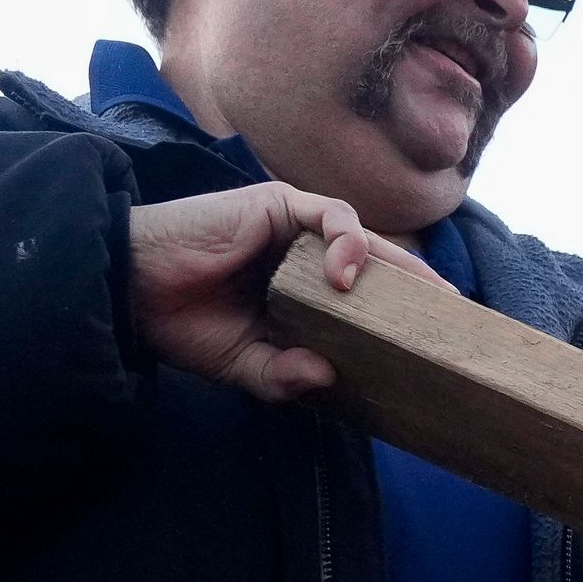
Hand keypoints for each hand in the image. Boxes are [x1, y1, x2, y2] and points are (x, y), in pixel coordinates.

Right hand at [126, 183, 434, 402]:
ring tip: (407, 306)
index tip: (438, 340)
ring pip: (362, 239)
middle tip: (455, 319)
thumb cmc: (180, 323)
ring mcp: (292, 228)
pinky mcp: (278, 204)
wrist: (127, 289)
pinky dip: (348, 241)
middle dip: (417, 290)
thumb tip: (329, 378)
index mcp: (300, 293)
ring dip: (391, 269)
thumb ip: (286, 376)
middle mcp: (302, 256)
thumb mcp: (242, 363)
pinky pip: (332, 215)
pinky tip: (346, 274)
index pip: (364, 298)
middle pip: (376, 266)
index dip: (401, 313)